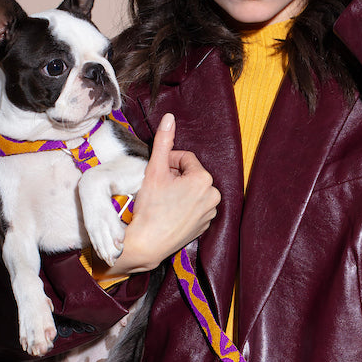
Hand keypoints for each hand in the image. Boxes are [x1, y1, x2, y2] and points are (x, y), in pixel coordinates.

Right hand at [103, 113, 219, 274]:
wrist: (147, 243)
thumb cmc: (150, 207)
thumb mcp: (154, 170)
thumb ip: (163, 142)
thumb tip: (169, 118)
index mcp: (204, 179)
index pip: (185, 159)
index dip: (168, 162)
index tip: (157, 173)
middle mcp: (213, 195)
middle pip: (190, 175)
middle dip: (175, 177)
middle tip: (158, 187)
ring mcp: (211, 212)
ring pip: (193, 190)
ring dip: (179, 190)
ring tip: (163, 201)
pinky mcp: (205, 225)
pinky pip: (195, 207)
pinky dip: (184, 206)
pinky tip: (169, 213)